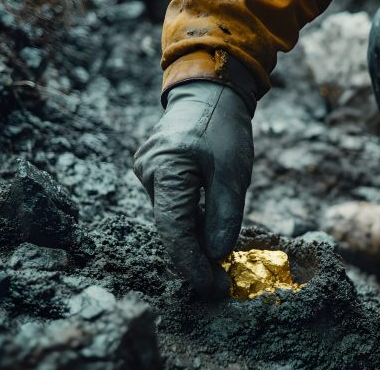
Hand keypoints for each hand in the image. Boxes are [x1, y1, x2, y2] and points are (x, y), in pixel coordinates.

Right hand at [134, 81, 252, 298]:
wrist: (210, 92)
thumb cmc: (223, 127)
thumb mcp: (234, 172)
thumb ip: (224, 214)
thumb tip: (215, 254)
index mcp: (166, 170)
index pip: (174, 231)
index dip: (192, 265)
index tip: (211, 288)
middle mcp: (148, 173)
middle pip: (170, 228)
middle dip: (194, 256)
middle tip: (220, 280)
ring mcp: (146, 171)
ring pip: (171, 218)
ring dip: (194, 237)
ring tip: (219, 254)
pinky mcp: (153, 171)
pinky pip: (171, 204)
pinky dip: (190, 219)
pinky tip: (208, 227)